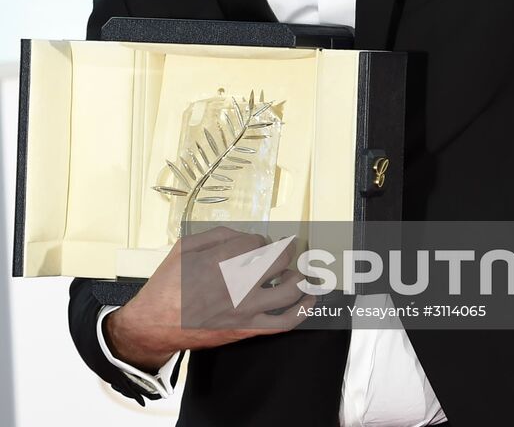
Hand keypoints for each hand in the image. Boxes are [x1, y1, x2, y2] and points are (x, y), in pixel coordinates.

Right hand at [103, 228, 313, 372]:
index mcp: (221, 260)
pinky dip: (302, 310)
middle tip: (285, 248)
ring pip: (288, 288)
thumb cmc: (167, 285)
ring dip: (299, 274)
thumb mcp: (184, 246)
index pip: (257, 242)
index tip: (255, 244)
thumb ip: (217, 234)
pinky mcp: (246, 329)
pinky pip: (283, 323)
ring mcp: (244, 309)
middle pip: (278, 258)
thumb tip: (243, 234)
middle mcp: (236, 283)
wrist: (153, 326)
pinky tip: (310, 297)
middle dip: (285, 249)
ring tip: (299, 268)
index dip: (258, 240)